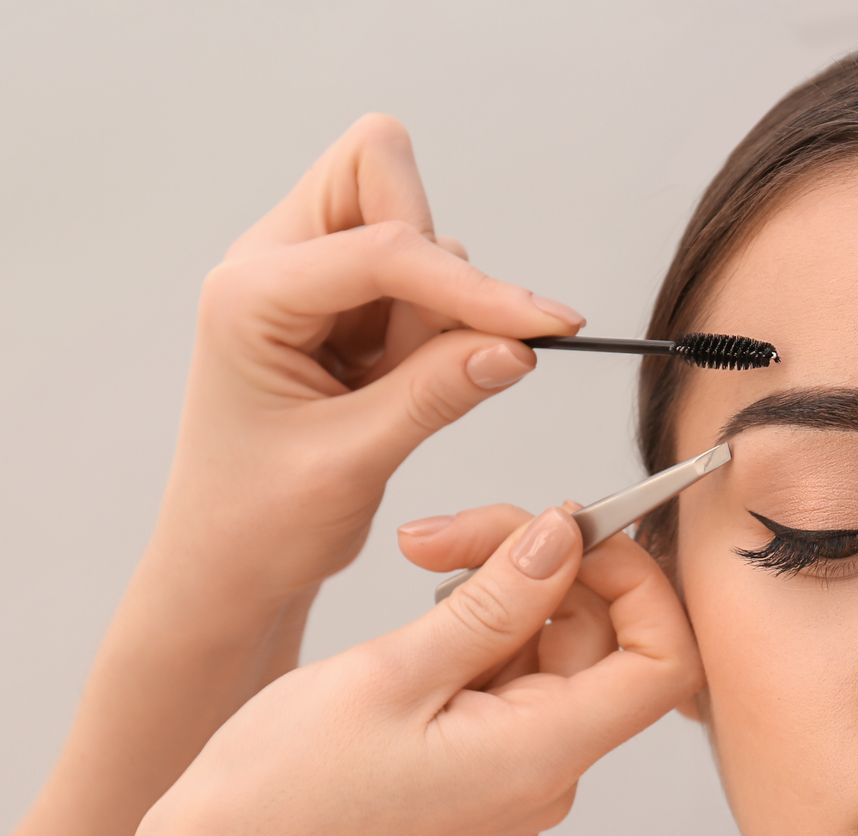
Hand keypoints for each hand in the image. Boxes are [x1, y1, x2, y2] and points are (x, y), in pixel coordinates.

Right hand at [143, 502, 703, 835]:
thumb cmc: (286, 786)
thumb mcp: (395, 669)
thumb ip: (496, 601)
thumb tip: (566, 538)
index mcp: (544, 756)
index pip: (664, 661)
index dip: (637, 584)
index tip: (571, 535)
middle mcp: (549, 781)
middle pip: (600, 646)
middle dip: (539, 572)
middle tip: (443, 537)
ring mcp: (518, 788)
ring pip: (551, 663)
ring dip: (500, 604)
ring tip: (418, 582)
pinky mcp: (484, 786)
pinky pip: (514, 698)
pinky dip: (480, 649)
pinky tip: (416, 640)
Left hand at [145, 111, 587, 623]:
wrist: (230, 564)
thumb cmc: (260, 520)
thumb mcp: (352, 463)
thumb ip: (436, 395)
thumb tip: (517, 345)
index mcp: (250, 295)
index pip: (383, 249)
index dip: (473, 286)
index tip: (548, 325)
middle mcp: (273, 264)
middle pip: (378, 170)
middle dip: (439, 252)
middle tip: (445, 348)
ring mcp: (309, 278)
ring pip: (409, 224)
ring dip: (440, 302)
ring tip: (405, 391)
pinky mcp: (343, 304)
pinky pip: (419, 276)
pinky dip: (439, 322)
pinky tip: (409, 385)